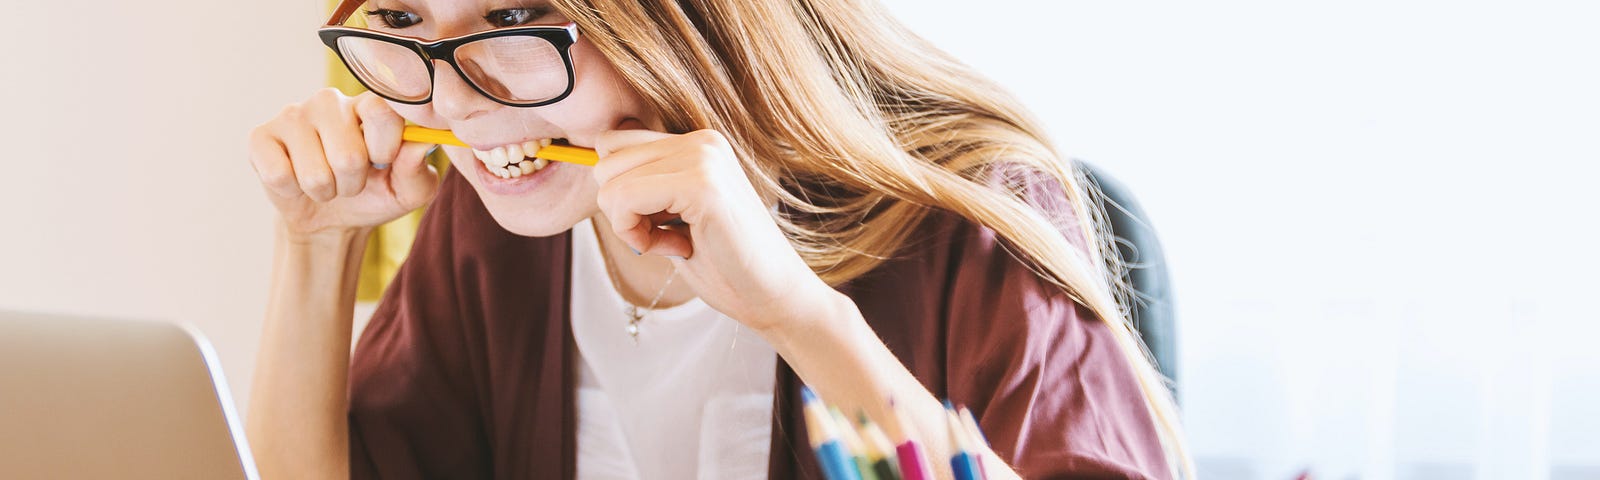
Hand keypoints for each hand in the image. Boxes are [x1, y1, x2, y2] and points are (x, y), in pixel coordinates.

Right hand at [248, 88, 439, 237]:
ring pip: (315, 173)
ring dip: (324, 191)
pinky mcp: (261, 136)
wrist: (330, 218)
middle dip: (352, 183)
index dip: (385, 149)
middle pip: (348, 155)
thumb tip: (421, 144)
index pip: (382, 112)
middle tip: (350, 180)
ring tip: (325, 183)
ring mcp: (293, 115)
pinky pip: (279, 175)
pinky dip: (292, 191)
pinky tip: (295, 180)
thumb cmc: (374, 195)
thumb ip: (418, 169)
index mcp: (370, 104)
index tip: (383, 162)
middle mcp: (330, 101)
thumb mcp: (408, 191)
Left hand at [592, 128, 837, 333]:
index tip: (656, 224)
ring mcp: (704, 158)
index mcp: (698, 143)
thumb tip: (593, 167)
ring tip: (673, 242)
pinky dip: (634, 233)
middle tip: (663, 237)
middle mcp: (701, 140)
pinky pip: (624, 199)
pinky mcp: (702, 184)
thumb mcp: (674, 215)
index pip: (614, 144)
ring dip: (628, 224)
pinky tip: (675, 248)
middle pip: (605, 159)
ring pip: (609, 180)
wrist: (775, 297)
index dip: (620, 192)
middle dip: (620, 208)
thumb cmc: (725, 265)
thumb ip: (645, 187)